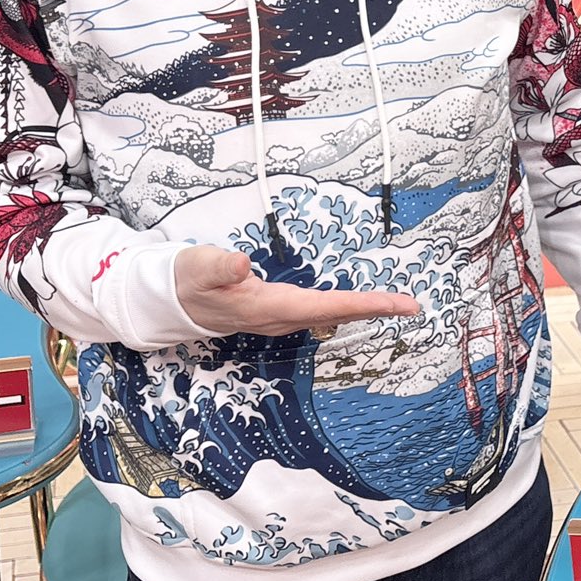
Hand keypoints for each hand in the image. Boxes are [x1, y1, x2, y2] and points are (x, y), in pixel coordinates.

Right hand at [174, 245, 420, 338]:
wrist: (169, 302)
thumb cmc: (187, 281)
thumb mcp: (199, 267)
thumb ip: (219, 266)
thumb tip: (241, 263)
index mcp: (269, 307)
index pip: (326, 306)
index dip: (362, 304)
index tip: (394, 304)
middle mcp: (280, 318)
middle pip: (336, 315)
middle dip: (374, 310)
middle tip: (410, 306)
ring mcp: (279, 318)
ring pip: (330, 316)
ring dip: (362, 310)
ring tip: (393, 305)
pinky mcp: (276, 311)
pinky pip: (319, 312)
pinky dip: (344, 307)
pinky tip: (356, 304)